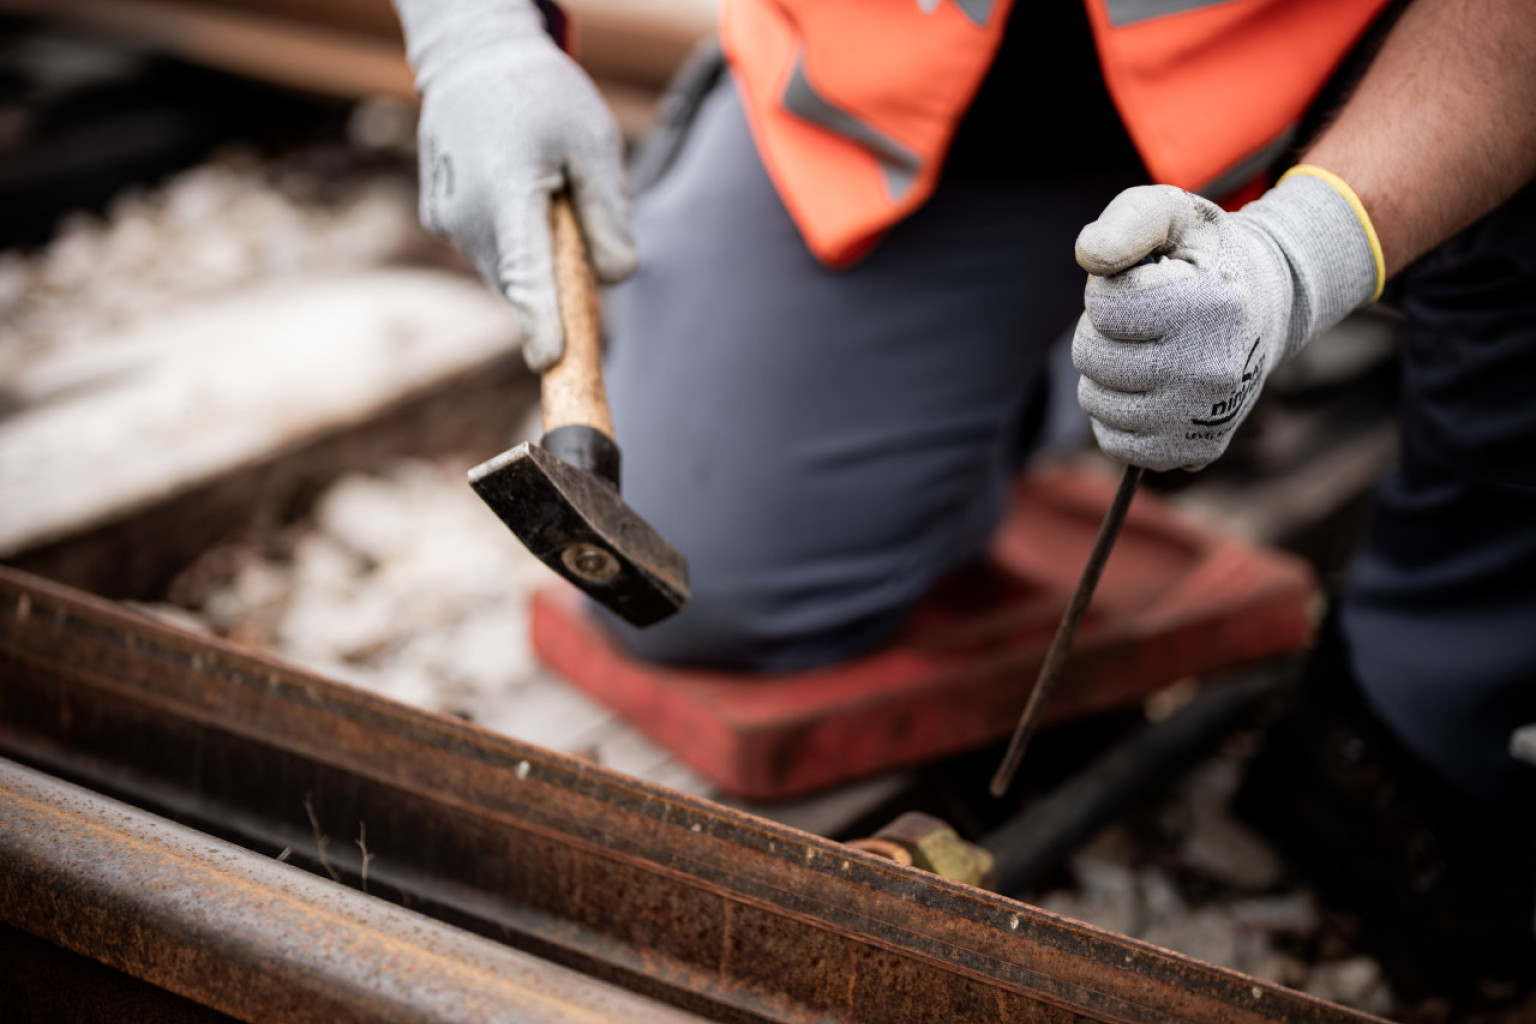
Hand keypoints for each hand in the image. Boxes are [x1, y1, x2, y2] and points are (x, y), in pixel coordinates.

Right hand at [399, 1, 636, 371]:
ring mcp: (448, 218)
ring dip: (535, 255)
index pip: (528, 274)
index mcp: (509, 191)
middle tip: (577, 219)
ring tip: (544, 189)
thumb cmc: (544, 97)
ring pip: (507, 269)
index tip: (551, 360)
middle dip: (558, 278)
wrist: (474, 57)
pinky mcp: (440, 218)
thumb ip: (609, 216)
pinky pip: (490, 250)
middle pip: (524, 281)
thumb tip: (614, 278)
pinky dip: (513, 240)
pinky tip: (519, 190)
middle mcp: (468, 213)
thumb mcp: (595, 145)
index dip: (542, 322)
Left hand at [1071, 173, 1380, 470]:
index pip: (1104, 306)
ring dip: (1102, 374)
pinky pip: (1117, 442)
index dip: (1108, 289)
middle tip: (1137, 320)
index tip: (1142, 282)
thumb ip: (1127, 222)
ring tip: (1141, 351)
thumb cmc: (1204, 256)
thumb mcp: (1171, 213)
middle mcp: (1211, 368)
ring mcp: (1205, 415)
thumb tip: (1088, 255)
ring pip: (1096, 402)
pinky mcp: (1197, 448)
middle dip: (1099, 331)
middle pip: (1092, 356)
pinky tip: (1143, 389)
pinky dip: (1114, 417)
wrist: (1268, 304)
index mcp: (1209, 305)